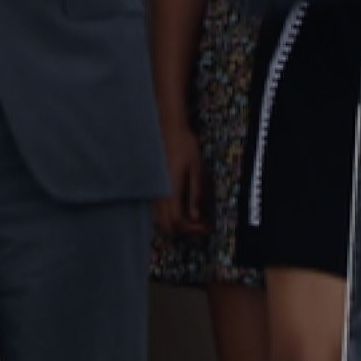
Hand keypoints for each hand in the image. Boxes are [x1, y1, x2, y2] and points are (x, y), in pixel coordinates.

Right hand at [153, 121, 208, 237]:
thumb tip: (196, 217)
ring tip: (194, 219)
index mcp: (171, 191)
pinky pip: (158, 211)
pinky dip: (170, 217)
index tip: (206, 226)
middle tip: (201, 225)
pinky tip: (183, 209)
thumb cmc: (185, 147)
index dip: (192, 229)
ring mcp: (154, 192)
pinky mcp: (154, 188)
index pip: (177, 221)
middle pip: (167, 225)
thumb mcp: (197, 170)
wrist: (169, 130)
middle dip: (185, 230)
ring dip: (177, 225)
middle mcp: (159, 195)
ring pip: (160, 220)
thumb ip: (196, 195)